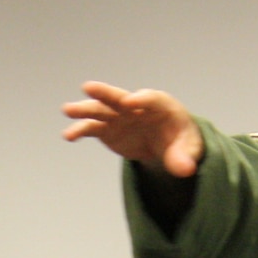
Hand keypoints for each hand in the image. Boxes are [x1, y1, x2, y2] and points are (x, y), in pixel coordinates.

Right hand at [60, 81, 204, 175]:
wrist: (168, 144)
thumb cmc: (182, 141)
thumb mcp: (190, 149)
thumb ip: (185, 157)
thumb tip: (185, 170)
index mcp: (162, 106)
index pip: (152, 99)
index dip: (142, 99)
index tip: (130, 102)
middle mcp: (137, 107)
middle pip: (120, 97)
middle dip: (105, 92)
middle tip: (88, 87)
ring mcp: (120, 117)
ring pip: (101, 110)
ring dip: (85, 109)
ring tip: (67, 109)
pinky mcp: (108, 129)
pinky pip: (93, 128)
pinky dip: (80, 131)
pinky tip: (68, 136)